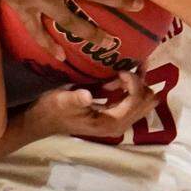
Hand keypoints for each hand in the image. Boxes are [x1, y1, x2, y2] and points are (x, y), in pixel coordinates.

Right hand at [26, 71, 158, 139]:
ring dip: (138, 83)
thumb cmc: (54, 109)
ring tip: (128, 66)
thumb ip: (76, 98)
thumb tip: (88, 95)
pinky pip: (134, 100)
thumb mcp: (63, 101)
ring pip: (144, 101)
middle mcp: (119, 124)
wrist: (44, 119)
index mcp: (110, 123)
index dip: (133, 82)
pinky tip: (122, 73)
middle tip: (124, 68)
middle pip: (146, 103)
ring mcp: (118, 120)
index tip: (119, 69)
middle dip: (140, 83)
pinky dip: (133, 86)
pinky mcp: (114, 113)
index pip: (136, 101)